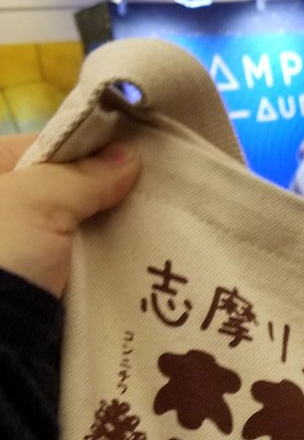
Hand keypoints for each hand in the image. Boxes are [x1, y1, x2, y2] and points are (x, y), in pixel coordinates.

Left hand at [0, 133, 140, 296]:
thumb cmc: (0, 252)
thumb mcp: (38, 201)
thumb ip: (83, 176)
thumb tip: (129, 157)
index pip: (44, 150)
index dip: (90, 150)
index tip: (135, 157)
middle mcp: (1, 214)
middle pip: (61, 192)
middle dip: (102, 195)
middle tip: (150, 195)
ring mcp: (18, 255)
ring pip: (71, 232)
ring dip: (105, 233)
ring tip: (153, 229)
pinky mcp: (37, 290)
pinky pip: (73, 266)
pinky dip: (98, 263)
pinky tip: (135, 260)